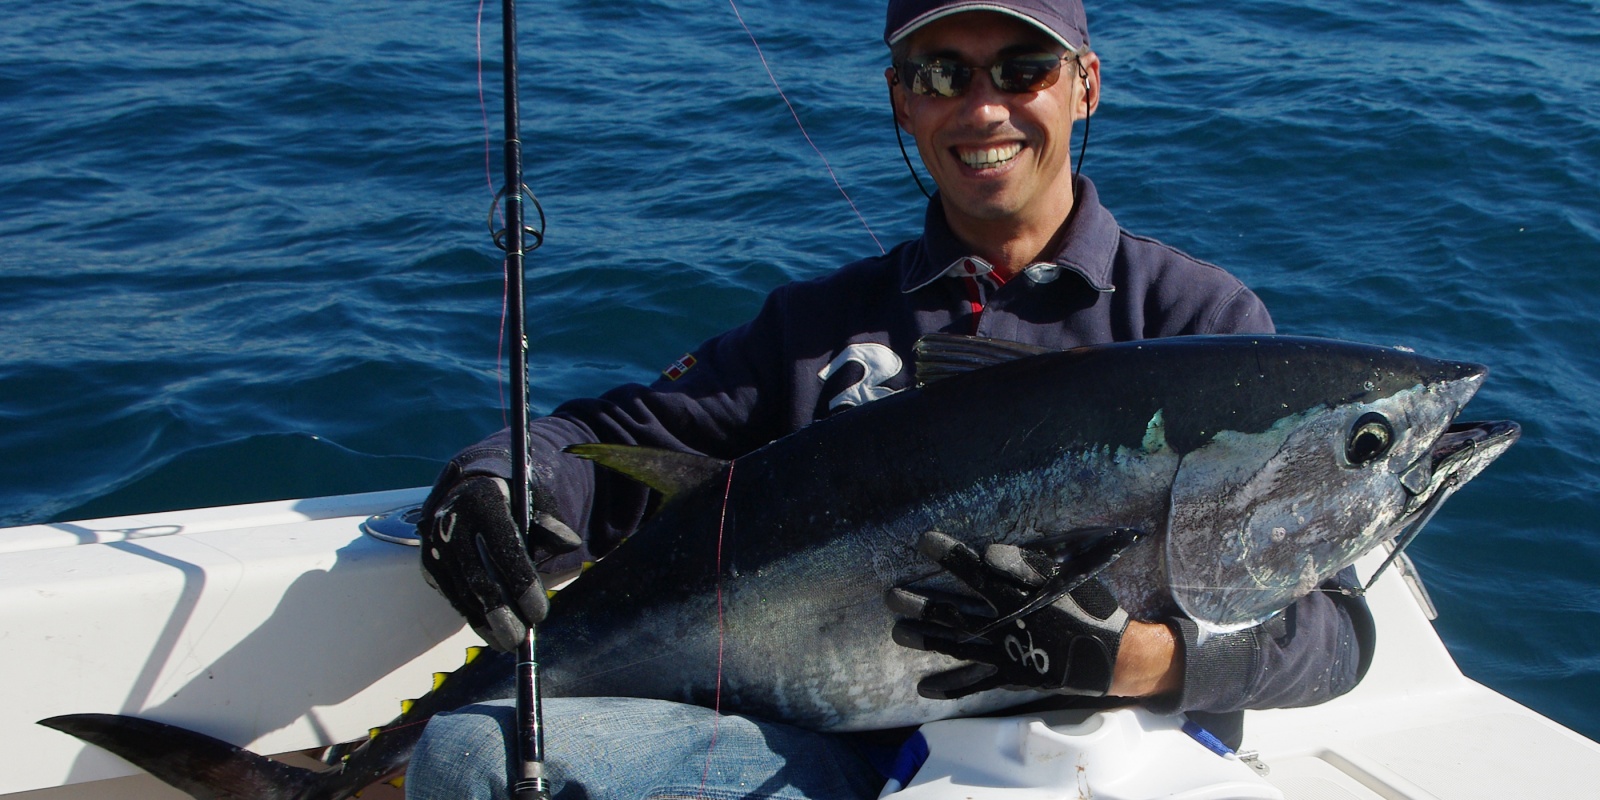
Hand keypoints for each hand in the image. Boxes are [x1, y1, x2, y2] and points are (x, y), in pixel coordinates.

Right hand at [418, 475, 581, 651]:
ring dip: (485, 622)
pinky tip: (490, 633)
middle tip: (519, 640)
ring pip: (462, 592)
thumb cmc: (508, 506)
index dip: (522, 584)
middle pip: (478, 577)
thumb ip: (550, 526)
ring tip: (508, 643)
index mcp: (484, 502)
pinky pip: (451, 596)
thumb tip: (570, 543)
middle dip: (500, 613)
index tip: (539, 614)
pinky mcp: (429, 563)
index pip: (504, 549)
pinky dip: (472, 617)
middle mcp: (454, 523)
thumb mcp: (531, 507)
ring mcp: (436, 545)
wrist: (465, 494)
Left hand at [888, 530, 1129, 698]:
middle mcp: (1004, 625)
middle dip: (920, 603)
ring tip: (896, 633)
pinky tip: (924, 688)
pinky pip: (976, 684)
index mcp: (1016, 595)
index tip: (923, 542)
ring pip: (956, 645)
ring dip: (925, 639)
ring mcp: (1005, 653)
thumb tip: (987, 554)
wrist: (1112, 654)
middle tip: (891, 596)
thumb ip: (1024, 564)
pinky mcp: (1011, 675)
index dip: (948, 555)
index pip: (974, 570)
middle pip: (952, 613)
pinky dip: (951, 686)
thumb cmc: (1088, 606)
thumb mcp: (1062, 576)